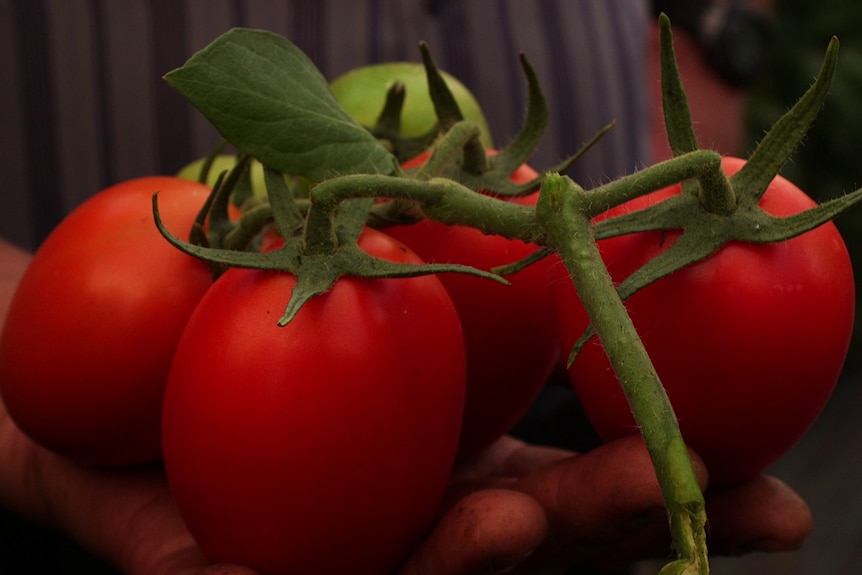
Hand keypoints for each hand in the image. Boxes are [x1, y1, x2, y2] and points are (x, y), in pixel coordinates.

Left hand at [0, 242, 811, 574]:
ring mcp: (305, 558)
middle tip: (676, 495)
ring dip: (471, 562)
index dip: (650, 486)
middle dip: (595, 530)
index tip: (758, 485)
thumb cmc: (218, 305)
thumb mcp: (337, 266)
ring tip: (516, 524)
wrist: (67, 367)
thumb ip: (415, 254)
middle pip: (507, 544)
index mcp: (434, 461)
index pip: (560, 485)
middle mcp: (389, 520)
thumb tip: (515, 190)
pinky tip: (321, 564)